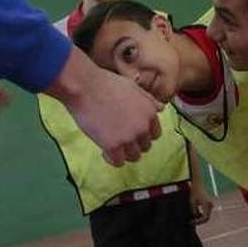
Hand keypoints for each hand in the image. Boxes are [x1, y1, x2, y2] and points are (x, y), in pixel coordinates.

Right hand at [47, 51, 163, 165]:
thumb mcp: (134, 88)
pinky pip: (119, 162)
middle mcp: (143, 127)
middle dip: (134, 144)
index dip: (144, 135)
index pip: (155, 134)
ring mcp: (129, 138)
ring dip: (124, 153)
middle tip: (119, 138)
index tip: (132, 133)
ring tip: (112, 145)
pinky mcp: (113, 146)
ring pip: (134, 157)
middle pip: (145, 147)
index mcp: (150, 112)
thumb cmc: (106, 83)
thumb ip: (149, 100)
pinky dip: (112, 159)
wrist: (86, 87)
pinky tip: (103, 150)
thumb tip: (161, 108)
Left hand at [190, 187, 214, 224]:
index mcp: (206, 205)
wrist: (197, 185)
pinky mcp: (208, 204)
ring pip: (206, 215)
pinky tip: (195, 214)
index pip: (205, 217)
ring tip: (193, 218)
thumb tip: (194, 218)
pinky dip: (201, 214)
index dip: (199, 222)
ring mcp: (210, 205)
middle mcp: (210, 205)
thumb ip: (193, 211)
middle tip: (192, 222)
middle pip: (206, 217)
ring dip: (200, 218)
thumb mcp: (192, 202)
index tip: (193, 222)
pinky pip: (206, 212)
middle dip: (199, 221)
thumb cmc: (194, 192)